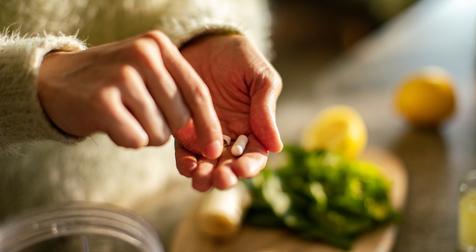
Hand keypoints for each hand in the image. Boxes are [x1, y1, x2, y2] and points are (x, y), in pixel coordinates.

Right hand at [38, 31, 222, 158]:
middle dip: (168, 130)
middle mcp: (143, 55)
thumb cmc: (112, 83)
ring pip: (159, 133)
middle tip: (141, 116)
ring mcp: (122, 76)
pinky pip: (136, 140)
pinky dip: (126, 139)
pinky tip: (111, 123)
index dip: (210, 125)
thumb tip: (207, 139)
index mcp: (158, 45)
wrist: (55, 82)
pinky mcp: (103, 101)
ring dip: (145, 134)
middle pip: (181, 117)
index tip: (216, 148)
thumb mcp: (146, 73)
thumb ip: (178, 95)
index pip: (198, 91)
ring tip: (124, 115)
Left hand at [176, 34, 282, 190]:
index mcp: (254, 128)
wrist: (206, 42)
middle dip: (225, 177)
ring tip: (201, 179)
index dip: (250, 167)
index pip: (254, 156)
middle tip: (220, 178)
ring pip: (207, 165)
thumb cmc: (239, 57)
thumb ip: (266, 109)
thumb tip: (276, 147)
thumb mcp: (260, 78)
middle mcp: (231, 137)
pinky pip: (184, 152)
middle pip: (230, 167)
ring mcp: (206, 135)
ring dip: (205, 177)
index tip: (242, 169)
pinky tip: (187, 165)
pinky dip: (185, 163)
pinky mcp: (184, 130)